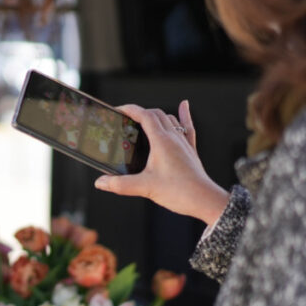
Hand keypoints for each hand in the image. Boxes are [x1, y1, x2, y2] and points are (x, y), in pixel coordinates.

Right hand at [95, 100, 229, 225]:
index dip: (130, 109)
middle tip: (127, 118)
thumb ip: (120, 184)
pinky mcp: (190, 150)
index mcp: (162, 141)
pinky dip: (183, 115)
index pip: (144, 115)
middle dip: (140, 112)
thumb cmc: (179, 192)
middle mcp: (174, 137)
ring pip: (169, 119)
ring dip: (156, 115)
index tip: (118, 110)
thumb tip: (101, 182)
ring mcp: (184, 143)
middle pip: (156, 114)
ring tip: (145, 119)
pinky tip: (184, 106)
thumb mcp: (145, 188)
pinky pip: (187, 127)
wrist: (205, 200)